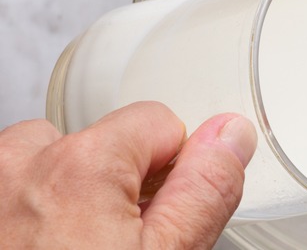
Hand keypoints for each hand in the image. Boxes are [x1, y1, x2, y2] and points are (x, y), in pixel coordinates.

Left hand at [0, 101, 257, 248]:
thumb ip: (205, 189)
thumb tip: (231, 134)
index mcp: (82, 166)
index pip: (158, 123)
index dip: (173, 173)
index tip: (160, 219)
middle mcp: (19, 165)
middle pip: (97, 142)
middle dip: (115, 184)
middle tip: (114, 246)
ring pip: (44, 165)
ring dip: (64, 197)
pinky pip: (10, 191)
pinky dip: (27, 214)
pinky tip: (40, 249)